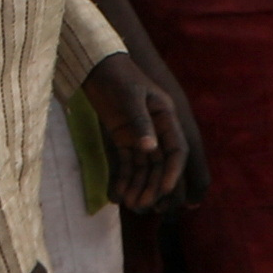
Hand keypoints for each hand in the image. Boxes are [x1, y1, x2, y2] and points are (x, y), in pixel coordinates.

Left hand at [77, 51, 197, 212]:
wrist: (96, 67)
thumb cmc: (117, 76)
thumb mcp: (130, 97)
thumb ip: (140, 122)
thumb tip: (149, 149)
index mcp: (166, 117)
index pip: (176, 150)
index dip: (172, 172)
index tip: (164, 190)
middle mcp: (157, 129)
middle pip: (160, 164)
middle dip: (153, 186)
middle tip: (143, 206)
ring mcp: (140, 135)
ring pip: (144, 167)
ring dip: (139, 187)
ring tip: (131, 205)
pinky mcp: (123, 139)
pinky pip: (127, 164)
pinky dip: (124, 180)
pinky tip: (118, 195)